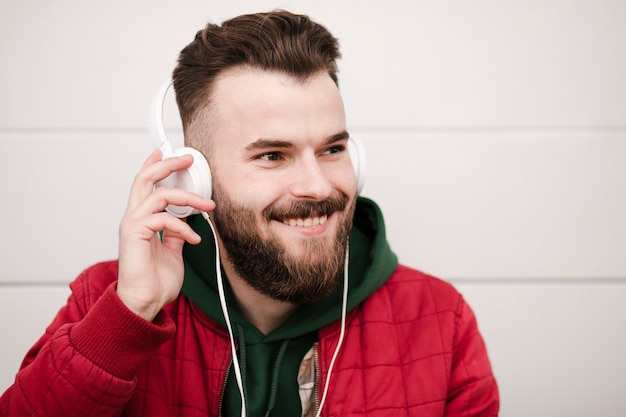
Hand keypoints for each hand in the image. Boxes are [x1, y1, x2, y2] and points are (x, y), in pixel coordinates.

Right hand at [116, 149, 214, 320]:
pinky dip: (183, 227)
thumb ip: (175, 232)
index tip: (167, 152)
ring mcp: (132, 225)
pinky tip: (194, 238)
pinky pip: (163, 219)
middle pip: (145, 178)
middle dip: (167, 164)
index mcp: (141, 219)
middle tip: (187, 159)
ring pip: (159, 195)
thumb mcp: (172, 250)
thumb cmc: (155, 281)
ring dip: (188, 198)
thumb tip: (186, 220)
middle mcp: (134, 218)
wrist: (145, 303)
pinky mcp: (134, 234)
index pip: (145, 185)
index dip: (154, 165)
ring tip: (207, 206)